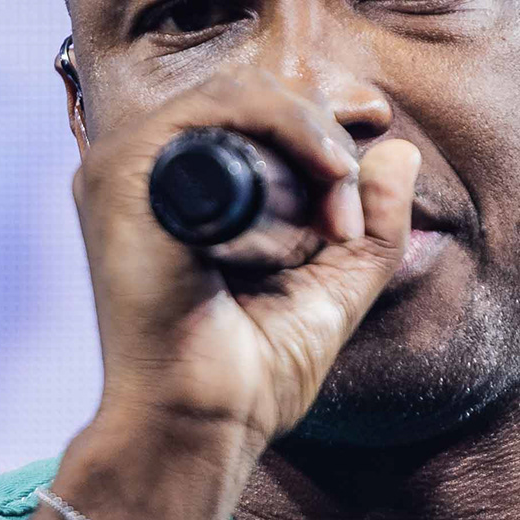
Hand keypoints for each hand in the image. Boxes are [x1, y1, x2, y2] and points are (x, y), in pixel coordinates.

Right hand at [71, 62, 418, 472]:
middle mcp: (147, 169)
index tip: (362, 175)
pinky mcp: (120, 174)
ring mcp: (126, 166)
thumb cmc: (250, 372)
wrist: (200, 424)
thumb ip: (372, 222)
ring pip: (240, 95)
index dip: (320, 131)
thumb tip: (399, 148)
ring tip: (332, 221)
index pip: (257, 114)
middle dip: (322, 143)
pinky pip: (214, 111)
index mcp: (183, 190)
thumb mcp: (334, 286)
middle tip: (346, 221)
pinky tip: (312, 190)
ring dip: (308, 144)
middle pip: (253, 95)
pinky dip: (280, 138)